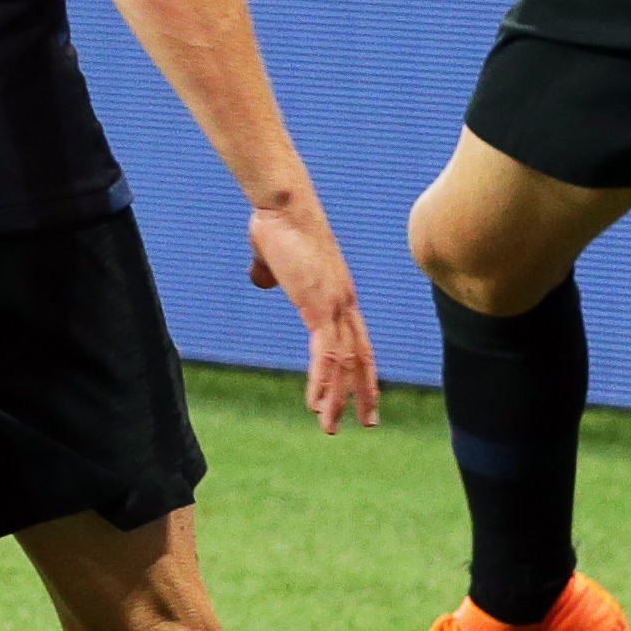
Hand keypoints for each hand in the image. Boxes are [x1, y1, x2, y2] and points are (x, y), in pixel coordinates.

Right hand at [244, 186, 380, 431]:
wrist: (284, 203)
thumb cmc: (277, 221)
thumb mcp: (273, 254)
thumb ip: (272, 271)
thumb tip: (262, 278)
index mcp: (339, 293)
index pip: (359, 339)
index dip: (363, 368)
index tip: (365, 394)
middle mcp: (345, 302)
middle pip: (362, 356)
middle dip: (365, 392)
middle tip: (368, 423)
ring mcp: (335, 304)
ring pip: (344, 362)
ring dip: (337, 398)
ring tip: (330, 427)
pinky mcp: (319, 305)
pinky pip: (326, 353)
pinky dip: (322, 382)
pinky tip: (315, 403)